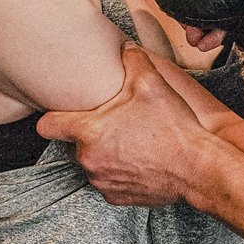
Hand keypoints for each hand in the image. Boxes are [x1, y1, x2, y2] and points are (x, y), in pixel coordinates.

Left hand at [38, 45, 208, 206]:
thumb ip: (132, 59)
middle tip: (116, 123)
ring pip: (93, 163)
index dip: (53, 117)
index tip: (63, 114)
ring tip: (132, 142)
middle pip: (75, 143)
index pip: (47, 126)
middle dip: (91, 134)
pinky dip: (119, 172)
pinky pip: (108, 181)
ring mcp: (101, 181)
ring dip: (105, 153)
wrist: (196, 168)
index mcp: (88, 131)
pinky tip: (140, 161)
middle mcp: (88, 159)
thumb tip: (124, 46)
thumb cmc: (172, 127)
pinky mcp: (116, 197)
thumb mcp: (152, 83)